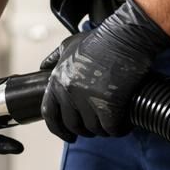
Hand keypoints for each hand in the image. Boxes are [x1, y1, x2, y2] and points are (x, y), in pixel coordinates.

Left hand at [40, 0, 169, 141]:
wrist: (127, 35)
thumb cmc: (101, 38)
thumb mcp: (69, 45)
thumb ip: (54, 58)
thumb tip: (42, 67)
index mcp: (57, 81)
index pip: (49, 114)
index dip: (57, 128)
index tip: (67, 134)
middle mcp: (68, 92)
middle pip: (72, 124)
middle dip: (84, 130)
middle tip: (95, 130)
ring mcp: (87, 98)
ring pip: (93, 128)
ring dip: (103, 130)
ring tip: (112, 125)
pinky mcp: (109, 103)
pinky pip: (111, 127)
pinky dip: (118, 129)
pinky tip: (124, 126)